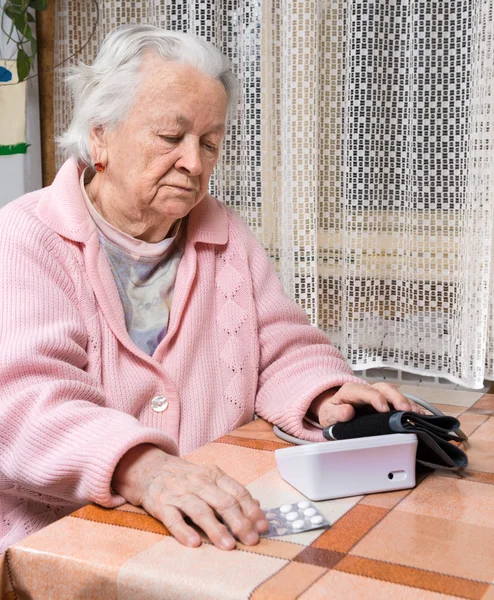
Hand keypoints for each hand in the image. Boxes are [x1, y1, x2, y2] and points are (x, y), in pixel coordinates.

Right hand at [112, 444, 267, 550]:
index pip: (237, 492)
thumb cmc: (185, 477)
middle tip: (251, 539)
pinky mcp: (161, 504)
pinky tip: (194, 542)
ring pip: (200, 511)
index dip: (251, 510)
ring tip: (229, 546)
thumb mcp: (210, 478)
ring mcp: (179, 493)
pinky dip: (183, 530)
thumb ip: (231, 492)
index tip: (262, 526)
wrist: (149, 468)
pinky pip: (173, 518)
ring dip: (216, 529)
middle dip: (239, 522)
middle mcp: (199, 482)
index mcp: (214, 475)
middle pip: (223, 502)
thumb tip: (256, 507)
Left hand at [311, 382, 424, 428]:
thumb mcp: (328, 415)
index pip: (366, 391)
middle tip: (406, 410)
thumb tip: (347, 412)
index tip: (383, 409)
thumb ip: (336, 413)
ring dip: (407, 403)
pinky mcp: (387, 403)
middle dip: (397, 398)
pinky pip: (400, 403)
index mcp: (351, 391)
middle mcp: (368, 390)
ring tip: (417, 414)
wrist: (335, 412)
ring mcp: (379, 395)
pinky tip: (421, 414)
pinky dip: (411, 408)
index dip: (376, 398)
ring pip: (395, 395)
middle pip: (385, 389)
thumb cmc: (333, 413)